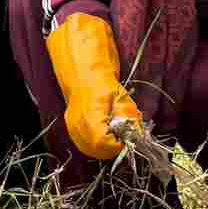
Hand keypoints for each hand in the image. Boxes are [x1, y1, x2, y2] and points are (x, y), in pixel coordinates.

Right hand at [46, 15, 142, 160]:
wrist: (78, 57)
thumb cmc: (99, 73)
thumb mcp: (119, 94)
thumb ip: (127, 117)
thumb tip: (137, 135)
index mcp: (88, 117)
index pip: (105, 146)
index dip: (120, 145)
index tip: (131, 138)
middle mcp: (76, 125)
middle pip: (97, 150)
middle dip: (114, 146)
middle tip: (126, 136)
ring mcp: (71, 125)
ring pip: (89, 148)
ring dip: (106, 145)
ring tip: (118, 132)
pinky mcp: (71, 123)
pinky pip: (84, 141)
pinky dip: (97, 140)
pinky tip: (107, 130)